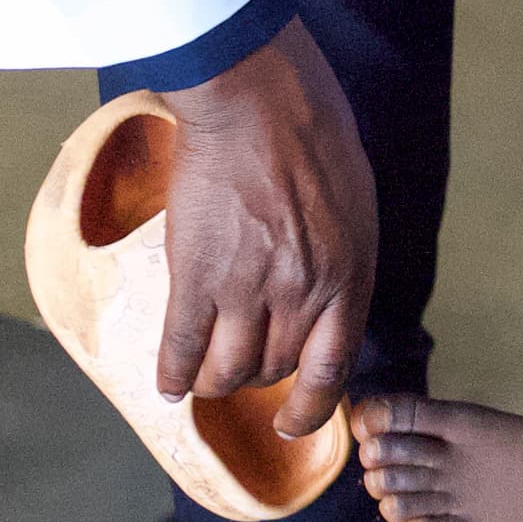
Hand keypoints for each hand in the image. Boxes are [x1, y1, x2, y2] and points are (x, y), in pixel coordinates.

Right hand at [155, 16, 375, 439]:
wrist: (256, 98)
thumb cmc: (313, 135)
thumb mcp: (355, 205)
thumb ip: (343, 256)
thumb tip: (329, 293)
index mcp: (349, 276)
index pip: (332, 369)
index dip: (312, 408)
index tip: (295, 423)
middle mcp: (303, 294)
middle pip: (275, 370)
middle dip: (259, 380)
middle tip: (242, 372)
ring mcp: (248, 288)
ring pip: (228, 369)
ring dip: (214, 381)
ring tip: (204, 377)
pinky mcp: (196, 275)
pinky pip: (181, 346)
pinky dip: (171, 372)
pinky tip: (167, 383)